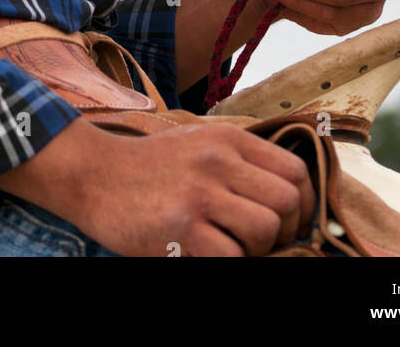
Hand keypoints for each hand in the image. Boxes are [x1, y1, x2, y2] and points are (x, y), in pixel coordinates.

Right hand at [74, 122, 316, 257]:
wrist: (94, 174)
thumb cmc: (151, 165)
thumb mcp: (198, 142)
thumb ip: (239, 161)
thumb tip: (289, 196)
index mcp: (227, 139)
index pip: (295, 170)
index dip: (305, 204)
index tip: (292, 223)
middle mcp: (218, 161)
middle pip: (288, 202)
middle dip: (285, 231)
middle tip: (263, 242)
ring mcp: (199, 194)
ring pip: (265, 231)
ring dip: (256, 250)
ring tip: (231, 246)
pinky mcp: (180, 228)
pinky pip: (232, 257)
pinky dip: (228, 261)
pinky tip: (206, 253)